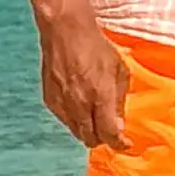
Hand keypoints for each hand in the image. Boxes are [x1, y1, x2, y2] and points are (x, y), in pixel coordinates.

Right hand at [38, 5, 130, 150]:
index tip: (125, 144)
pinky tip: (82, 108)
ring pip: (76, 132)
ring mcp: (61, 103)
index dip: (118, 143)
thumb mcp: (119, 70)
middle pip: (90, 138)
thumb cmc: (96, 47)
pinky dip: (75, 120)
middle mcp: (78, 103)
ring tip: (97, 118)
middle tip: (111, 131)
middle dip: (103, 138)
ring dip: (88, 130)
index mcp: (99, 95)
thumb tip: (119, 126)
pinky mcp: (49, 99)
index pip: (108, 133)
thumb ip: (119, 100)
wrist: (66, 31)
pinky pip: (64, 120)